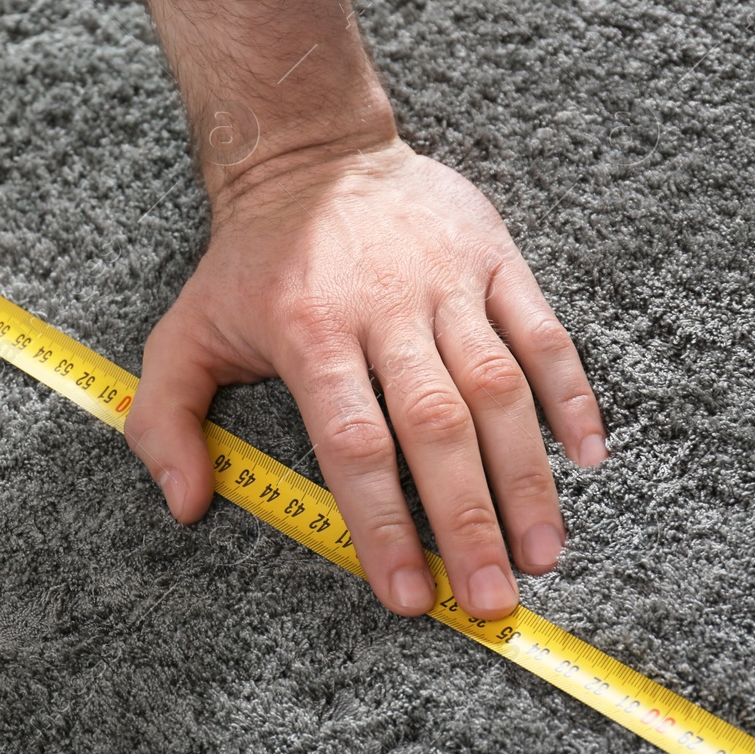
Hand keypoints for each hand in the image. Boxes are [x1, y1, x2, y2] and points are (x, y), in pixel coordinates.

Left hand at [125, 135, 607, 619]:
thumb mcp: (183, 331)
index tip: (406, 595)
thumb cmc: (249, 263)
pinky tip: (588, 455)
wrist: (310, 151)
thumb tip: (185, 504)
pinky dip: (571, 392)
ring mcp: (447, 281)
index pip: (354, 444)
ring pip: (499, 385)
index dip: (382, 524)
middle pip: (437, 426)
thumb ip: (166, 420)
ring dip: (527, 475)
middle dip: (467, 520)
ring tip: (542, 553)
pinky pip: (543, 331)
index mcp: (309, 334)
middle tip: (491, 601)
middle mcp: (384, 308)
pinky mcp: (494, 256)